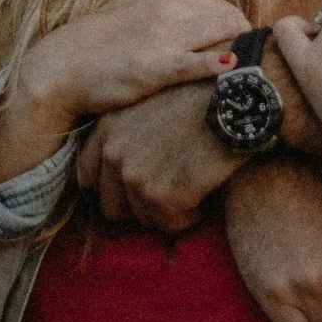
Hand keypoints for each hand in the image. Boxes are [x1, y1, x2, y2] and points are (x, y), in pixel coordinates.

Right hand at [0, 0, 243, 183]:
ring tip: (248, 85)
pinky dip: (221, 68)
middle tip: (253, 76)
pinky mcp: (155, 66)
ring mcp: (164, 35)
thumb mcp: (145, 17)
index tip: (245, 62)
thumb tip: (220, 35)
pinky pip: (200, 63)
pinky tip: (233, 75)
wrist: (61, 68)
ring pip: (224, 37)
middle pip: (233, 22)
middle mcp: (171, 6)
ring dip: (242, 59)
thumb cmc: (106, 48)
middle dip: (247, 48)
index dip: (241, 37)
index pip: (227, 9)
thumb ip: (181, 20)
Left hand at [75, 77, 240, 232]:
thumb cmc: (201, 97)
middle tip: (170, 192)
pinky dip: (192, 214)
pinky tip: (206, 193)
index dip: (112, 187)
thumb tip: (126, 175)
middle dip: (140, 205)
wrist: (234, 98)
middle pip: (113, 207)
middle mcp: (114, 153)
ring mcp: (136, 176)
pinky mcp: (162, 196)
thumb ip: (128, 136)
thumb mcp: (150, 105)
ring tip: (193, 186)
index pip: (87, 176)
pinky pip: (173, 224)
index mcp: (107, 129)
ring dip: (170, 209)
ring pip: (145, 219)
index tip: (136, 186)